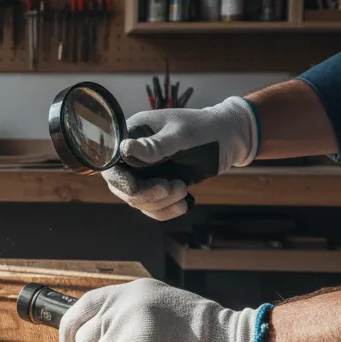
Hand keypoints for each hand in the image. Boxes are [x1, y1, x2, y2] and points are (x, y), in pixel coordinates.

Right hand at [102, 96, 258, 220]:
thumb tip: (124, 150)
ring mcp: (144, 173)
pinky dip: (167, 211)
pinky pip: (152, 208)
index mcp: (131, 136)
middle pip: (121, 187)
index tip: (134, 188)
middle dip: (145, 194)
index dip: (118, 178)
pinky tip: (186, 203)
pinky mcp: (158, 186)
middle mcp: (132, 156)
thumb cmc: (204, 129)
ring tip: (183, 190)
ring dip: (160, 203)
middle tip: (171, 188)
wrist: (229, 138)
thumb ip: (153, 146)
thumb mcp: (180, 135)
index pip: (111, 163)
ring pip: (137, 201)